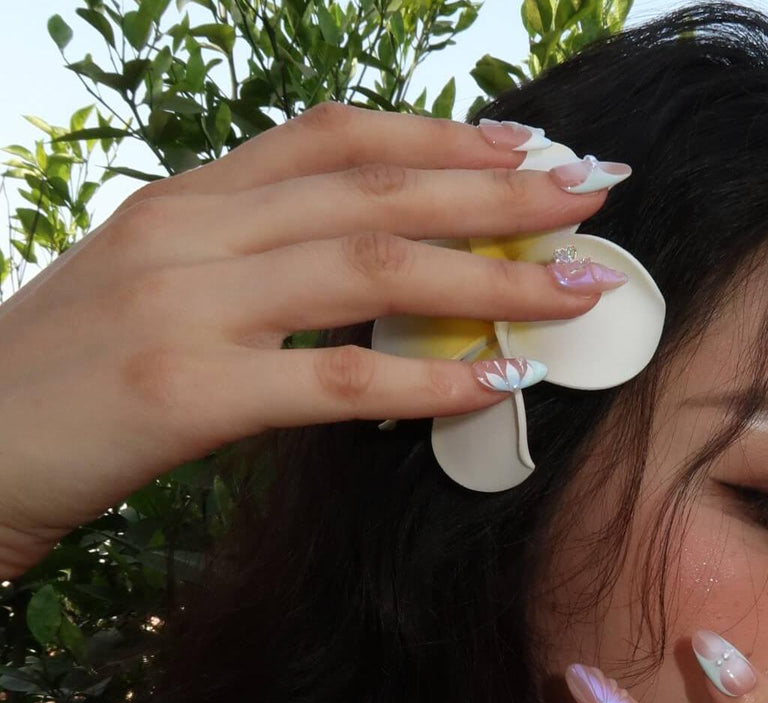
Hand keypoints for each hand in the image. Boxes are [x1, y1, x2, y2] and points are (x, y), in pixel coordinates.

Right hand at [0, 105, 619, 580]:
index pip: (332, 137)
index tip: (527, 148)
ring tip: (577, 286)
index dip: (440, 136)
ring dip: (489, 275)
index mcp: (187, 199)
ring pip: (369, 270)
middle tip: (592, 197)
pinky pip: (334, 380)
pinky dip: (426, 378)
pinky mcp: (183, 393)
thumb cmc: (66, 379)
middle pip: (374, 190)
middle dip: (497, 193)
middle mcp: (191, 231)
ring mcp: (185, 305)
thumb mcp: (153, 288)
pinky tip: (498, 380)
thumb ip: (247, 263)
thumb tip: (367, 273)